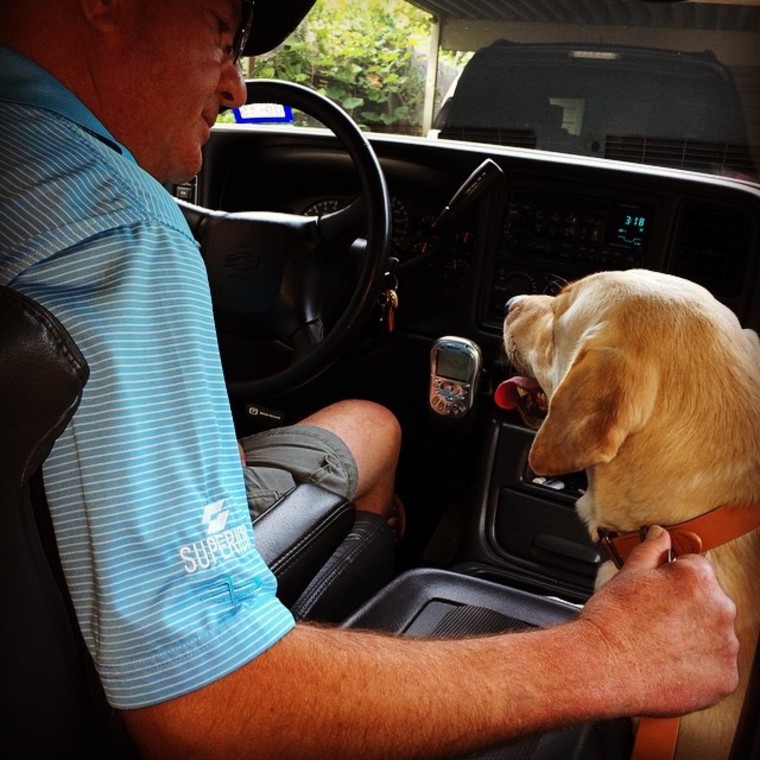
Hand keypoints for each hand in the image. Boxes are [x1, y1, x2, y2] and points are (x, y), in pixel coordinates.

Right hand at [578, 526, 738, 716]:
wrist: (603, 666)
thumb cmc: (612, 620)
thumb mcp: (627, 573)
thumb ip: (651, 549)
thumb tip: (660, 534)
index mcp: (697, 578)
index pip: (696, 568)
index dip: (673, 580)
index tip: (658, 595)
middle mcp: (720, 608)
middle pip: (709, 601)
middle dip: (687, 608)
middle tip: (654, 620)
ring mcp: (726, 646)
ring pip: (715, 634)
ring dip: (696, 637)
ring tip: (660, 644)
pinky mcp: (725, 677)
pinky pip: (717, 666)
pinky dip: (699, 667)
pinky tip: (671, 664)